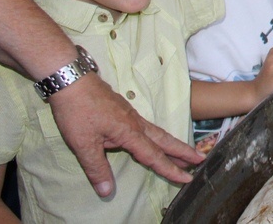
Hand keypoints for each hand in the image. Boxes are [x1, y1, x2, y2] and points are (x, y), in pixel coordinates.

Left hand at [48, 73, 202, 196]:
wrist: (72, 80)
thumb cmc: (78, 111)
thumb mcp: (83, 144)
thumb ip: (96, 168)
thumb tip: (106, 191)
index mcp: (129, 132)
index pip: (154, 156)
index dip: (170, 169)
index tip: (187, 178)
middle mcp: (135, 123)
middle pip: (164, 140)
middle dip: (182, 152)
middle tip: (200, 160)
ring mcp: (130, 115)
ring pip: (157, 132)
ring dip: (172, 144)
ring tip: (184, 152)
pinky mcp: (123, 111)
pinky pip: (147, 126)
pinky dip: (157, 136)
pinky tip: (153, 138)